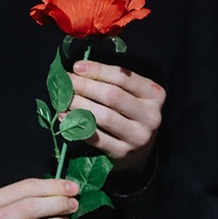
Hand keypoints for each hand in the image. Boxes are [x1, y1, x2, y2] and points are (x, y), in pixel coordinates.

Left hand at [68, 58, 165, 174]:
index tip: (77, 66)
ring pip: (104, 116)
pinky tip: (64, 117)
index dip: (98, 70)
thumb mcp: (133, 95)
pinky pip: (96, 137)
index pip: (123, 77)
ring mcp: (138, 136)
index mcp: (154, 94)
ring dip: (79, 105)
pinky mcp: (123, 152)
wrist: (139, 152)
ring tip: (63, 99)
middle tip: (66, 82)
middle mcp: (151, 115)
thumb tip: (79, 70)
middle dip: (85, 86)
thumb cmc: (130, 115)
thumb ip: (113, 82)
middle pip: (112, 96)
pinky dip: (77, 125)